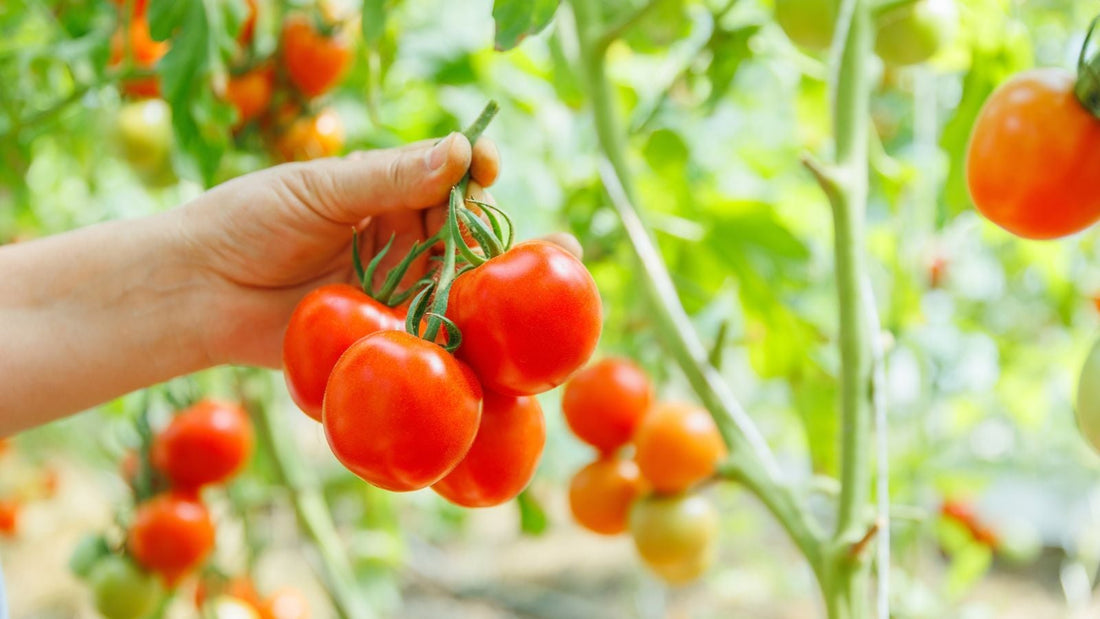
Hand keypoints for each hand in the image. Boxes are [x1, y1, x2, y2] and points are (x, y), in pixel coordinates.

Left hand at [180, 132, 499, 367]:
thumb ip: (391, 177)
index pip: (448, 174)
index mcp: (385, 189)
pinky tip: (463, 321)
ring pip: (455, 278)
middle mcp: (399, 235)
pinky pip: (430, 326)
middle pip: (462, 228)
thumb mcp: (321, 189)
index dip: (475, 167)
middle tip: (475, 233)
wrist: (198, 291)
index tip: (487, 164)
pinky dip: (449, 324)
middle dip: (478, 227)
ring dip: (471, 279)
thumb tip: (462, 151)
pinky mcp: (386, 330)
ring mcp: (396, 284)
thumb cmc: (248, 223)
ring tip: (476, 280)